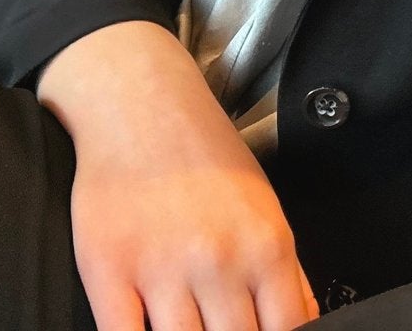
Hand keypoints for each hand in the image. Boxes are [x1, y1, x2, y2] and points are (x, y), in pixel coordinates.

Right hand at [39, 21, 319, 330]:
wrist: (140, 103)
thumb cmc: (204, 154)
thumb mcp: (266, 207)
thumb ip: (288, 275)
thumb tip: (303, 324)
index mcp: (266, 248)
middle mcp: (218, 262)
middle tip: (218, 325)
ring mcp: (162, 269)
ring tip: (186, 324)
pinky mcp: (108, 270)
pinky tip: (147, 329)